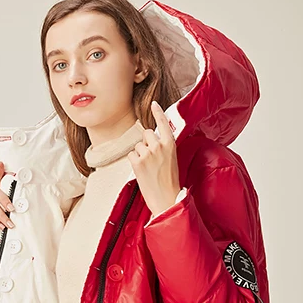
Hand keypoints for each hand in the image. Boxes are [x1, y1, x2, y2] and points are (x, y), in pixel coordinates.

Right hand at [0, 161, 15, 233]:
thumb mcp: (17, 208)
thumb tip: (36, 197)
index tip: (1, 164)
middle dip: (3, 199)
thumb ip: (21, 201)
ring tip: (10, 223)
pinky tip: (2, 226)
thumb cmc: (9, 217)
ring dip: (2, 215)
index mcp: (0, 192)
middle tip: (12, 208)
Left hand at [127, 101, 180, 216]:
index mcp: (170, 144)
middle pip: (146, 134)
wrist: (166, 199)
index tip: (153, 104)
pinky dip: (134, 163)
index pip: (163, 123)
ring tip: (148, 169)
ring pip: (137, 146)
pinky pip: (131, 155)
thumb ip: (163, 148)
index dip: (158, 112)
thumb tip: (152, 141)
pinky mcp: (138, 161)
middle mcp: (159, 146)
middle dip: (145, 143)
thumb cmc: (169, 183)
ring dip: (139, 155)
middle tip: (151, 159)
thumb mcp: (172, 160)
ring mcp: (148, 153)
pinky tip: (142, 172)